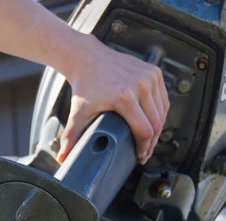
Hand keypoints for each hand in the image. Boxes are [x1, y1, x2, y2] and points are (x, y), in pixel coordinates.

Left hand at [58, 35, 169, 163]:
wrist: (87, 58)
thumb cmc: (84, 86)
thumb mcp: (77, 113)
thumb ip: (71, 136)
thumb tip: (63, 158)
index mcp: (124, 97)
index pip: (144, 130)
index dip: (144, 147)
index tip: (139, 156)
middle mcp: (140, 85)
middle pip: (156, 124)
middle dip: (151, 142)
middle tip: (144, 153)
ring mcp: (149, 77)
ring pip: (162, 112)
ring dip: (158, 129)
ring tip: (149, 141)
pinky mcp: (154, 72)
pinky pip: (163, 99)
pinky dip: (160, 113)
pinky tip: (154, 123)